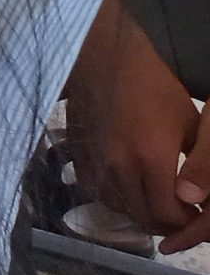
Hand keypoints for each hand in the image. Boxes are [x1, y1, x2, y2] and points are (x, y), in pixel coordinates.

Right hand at [70, 8, 209, 249]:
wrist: (105, 51)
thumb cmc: (158, 81)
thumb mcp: (193, 123)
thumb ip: (202, 167)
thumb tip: (198, 201)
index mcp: (149, 157)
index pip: (169, 214)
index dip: (188, 223)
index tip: (199, 214)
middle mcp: (116, 166)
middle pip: (142, 218)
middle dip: (168, 222)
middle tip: (184, 210)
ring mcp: (93, 160)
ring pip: (117, 208)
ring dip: (141, 212)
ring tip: (159, 199)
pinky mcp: (76, 153)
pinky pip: (96, 191)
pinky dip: (116, 198)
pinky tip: (130, 185)